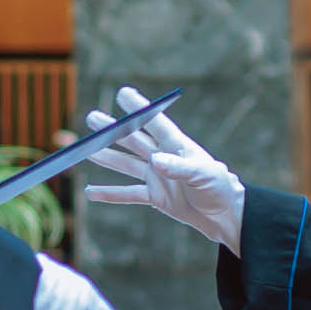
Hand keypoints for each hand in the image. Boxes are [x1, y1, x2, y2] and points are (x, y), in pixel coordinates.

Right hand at [80, 86, 245, 253]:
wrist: (225, 216)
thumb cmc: (219, 188)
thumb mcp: (204, 175)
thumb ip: (179, 168)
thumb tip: (155, 161)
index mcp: (177, 145)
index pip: (155, 122)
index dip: (139, 108)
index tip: (122, 93)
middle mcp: (163, 157)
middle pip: (133, 140)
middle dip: (112, 130)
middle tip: (92, 118)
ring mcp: (157, 177)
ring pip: (126, 164)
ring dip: (106, 157)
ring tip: (85, 149)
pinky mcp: (155, 197)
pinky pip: (129, 194)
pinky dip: (110, 194)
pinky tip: (92, 192)